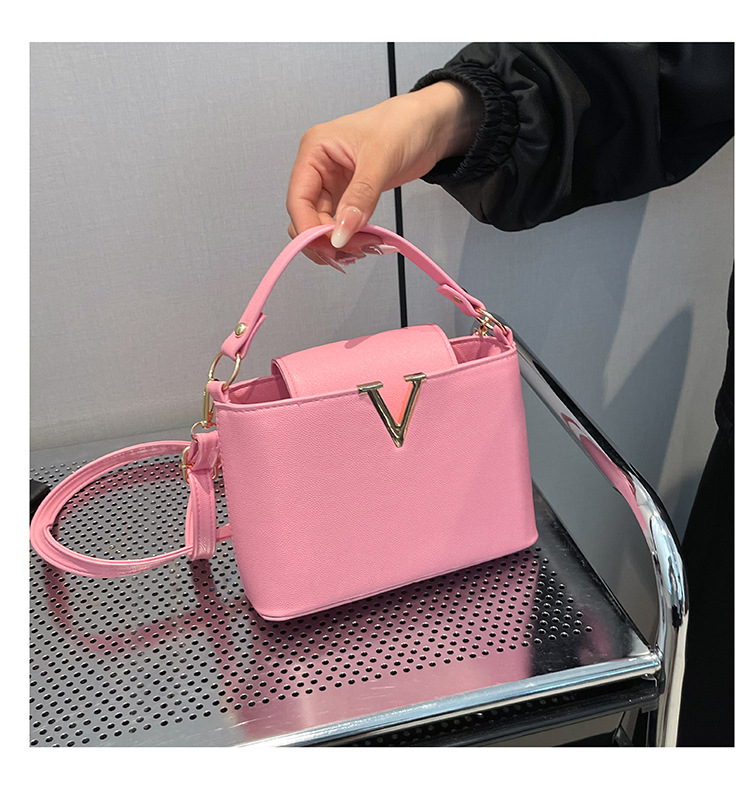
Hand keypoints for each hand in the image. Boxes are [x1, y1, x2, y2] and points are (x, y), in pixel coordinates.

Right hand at [286, 81, 481, 267]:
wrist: (430, 125)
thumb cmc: (404, 125)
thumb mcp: (381, 159)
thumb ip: (360, 198)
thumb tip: (340, 234)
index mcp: (315, 150)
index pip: (298, 199)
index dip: (309, 229)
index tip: (330, 248)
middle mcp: (318, 168)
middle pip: (307, 217)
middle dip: (327, 239)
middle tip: (355, 251)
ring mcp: (333, 184)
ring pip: (322, 225)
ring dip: (340, 242)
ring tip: (367, 246)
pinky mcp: (348, 196)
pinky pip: (341, 225)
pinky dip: (351, 238)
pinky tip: (367, 242)